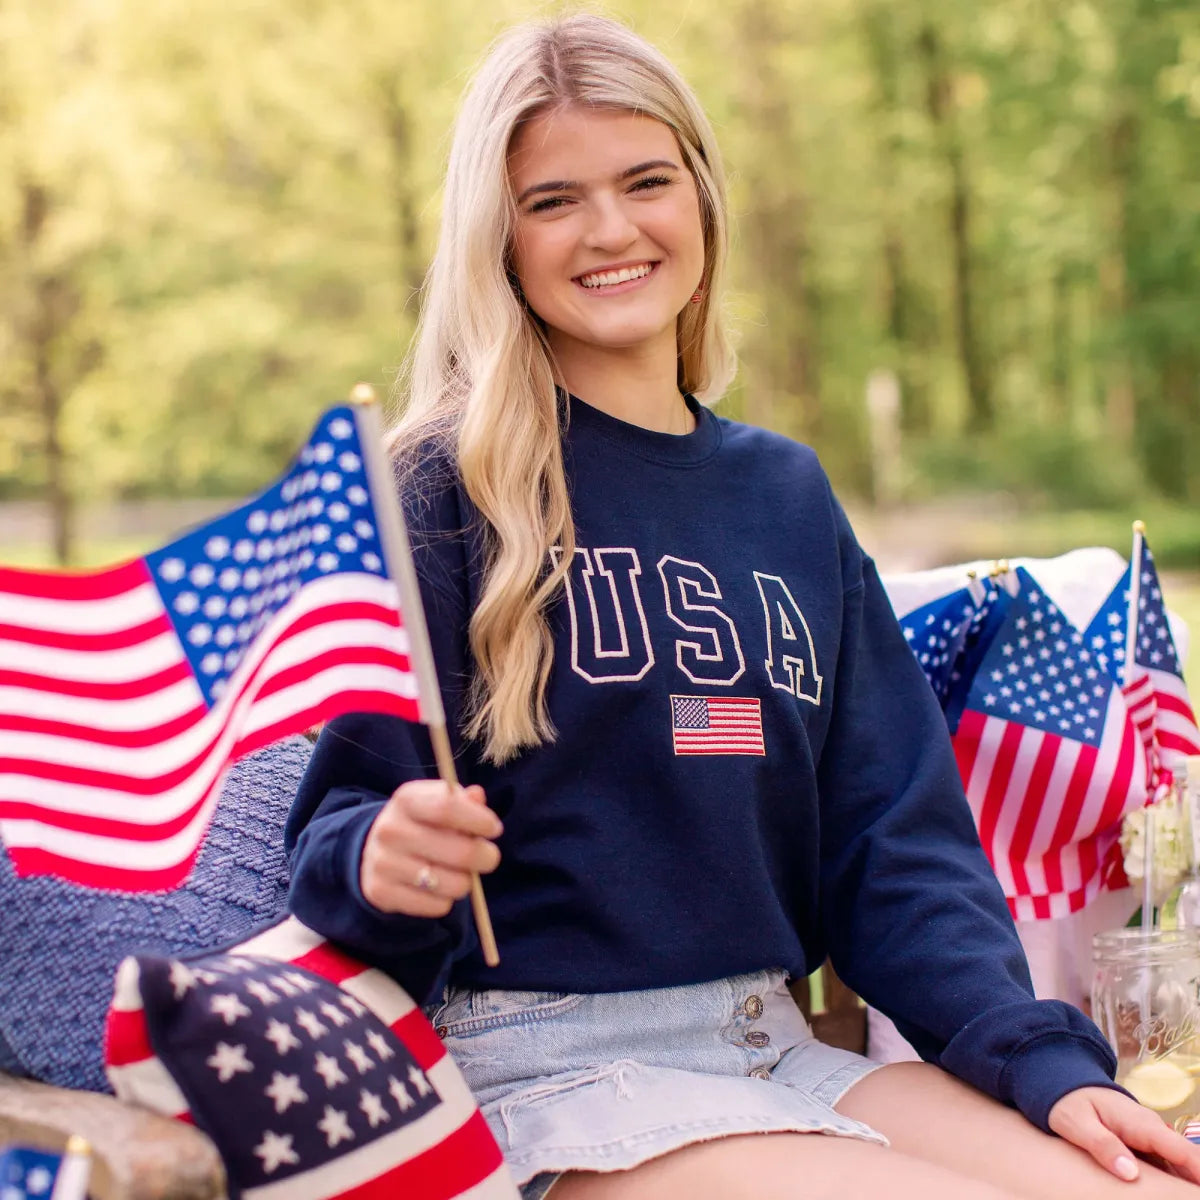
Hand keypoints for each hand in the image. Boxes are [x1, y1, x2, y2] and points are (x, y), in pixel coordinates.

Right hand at [360, 781, 501, 917]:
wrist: (376, 852)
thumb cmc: (422, 824)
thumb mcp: (437, 803)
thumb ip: (462, 800)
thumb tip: (477, 796)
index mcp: (406, 799)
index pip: (447, 807)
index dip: (478, 820)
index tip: (494, 829)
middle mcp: (390, 830)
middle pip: (459, 852)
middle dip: (486, 857)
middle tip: (489, 857)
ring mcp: (383, 863)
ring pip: (453, 884)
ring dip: (466, 882)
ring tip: (460, 873)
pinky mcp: (381, 893)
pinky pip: (438, 906)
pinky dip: (447, 900)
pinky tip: (438, 888)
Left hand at [1048, 1085, 1199, 1183]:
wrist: (1065, 1083)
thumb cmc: (1069, 1102)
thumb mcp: (1077, 1122)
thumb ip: (1102, 1144)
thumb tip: (1130, 1173)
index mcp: (1141, 1124)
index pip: (1184, 1152)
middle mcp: (1153, 1130)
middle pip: (1188, 1161)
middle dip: (1195, 1184)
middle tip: (1189, 1199)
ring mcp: (1150, 1138)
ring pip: (1179, 1165)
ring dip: (1185, 1185)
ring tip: (1182, 1198)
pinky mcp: (1144, 1145)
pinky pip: (1166, 1165)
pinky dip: (1172, 1183)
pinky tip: (1170, 1196)